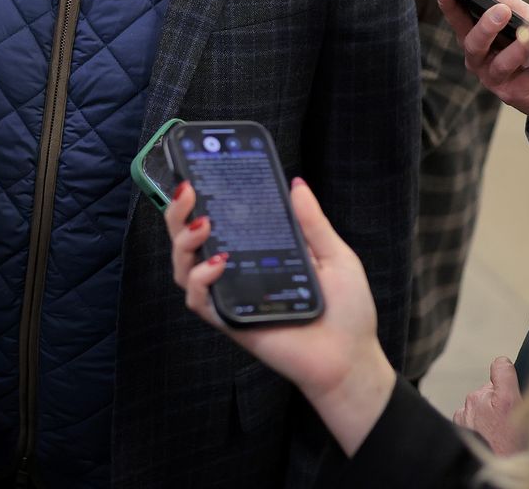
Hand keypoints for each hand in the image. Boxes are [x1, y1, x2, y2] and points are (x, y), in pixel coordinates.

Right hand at [163, 179, 395, 456]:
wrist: (350, 358)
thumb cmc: (346, 311)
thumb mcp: (335, 256)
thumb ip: (312, 222)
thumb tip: (296, 184)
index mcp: (258, 253)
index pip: (221, 222)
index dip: (202, 199)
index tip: (198, 170)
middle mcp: (237, 273)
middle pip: (190, 241)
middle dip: (178, 213)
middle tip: (187, 190)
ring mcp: (231, 297)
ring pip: (184, 268)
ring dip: (184, 242)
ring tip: (204, 224)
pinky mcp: (230, 322)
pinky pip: (199, 301)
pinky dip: (201, 280)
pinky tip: (219, 264)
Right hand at [435, 0, 528, 121]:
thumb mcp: (519, 14)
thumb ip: (500, 0)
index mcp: (476, 38)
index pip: (458, 20)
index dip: (449, 7)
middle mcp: (479, 59)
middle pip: (473, 44)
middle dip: (486, 27)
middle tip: (501, 10)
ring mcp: (494, 78)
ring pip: (501, 64)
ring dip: (518, 49)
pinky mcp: (513, 94)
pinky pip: (527, 79)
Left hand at [453, 356, 524, 454]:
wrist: (497, 466)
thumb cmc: (514, 449)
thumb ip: (514, 386)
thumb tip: (504, 364)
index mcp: (504, 398)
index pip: (501, 366)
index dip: (505, 371)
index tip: (508, 377)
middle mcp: (482, 399)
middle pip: (491, 388)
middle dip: (497, 399)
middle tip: (506, 420)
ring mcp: (468, 409)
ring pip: (480, 401)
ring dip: (485, 410)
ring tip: (495, 430)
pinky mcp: (460, 419)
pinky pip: (469, 412)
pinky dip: (475, 418)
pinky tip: (484, 432)